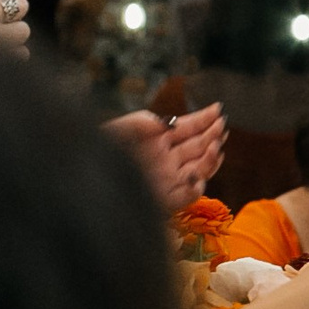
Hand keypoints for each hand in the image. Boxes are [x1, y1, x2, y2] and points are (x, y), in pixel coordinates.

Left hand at [107, 104, 227, 208]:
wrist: (87, 179)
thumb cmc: (99, 152)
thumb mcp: (119, 130)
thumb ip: (143, 122)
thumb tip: (169, 123)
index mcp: (158, 141)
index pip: (187, 128)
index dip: (203, 119)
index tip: (218, 109)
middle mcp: (167, 160)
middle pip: (198, 147)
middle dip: (212, 135)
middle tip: (222, 126)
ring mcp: (168, 180)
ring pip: (200, 169)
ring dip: (211, 158)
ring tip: (215, 146)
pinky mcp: (166, 200)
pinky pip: (187, 195)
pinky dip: (196, 187)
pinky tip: (196, 175)